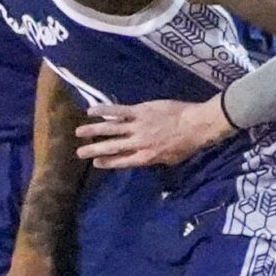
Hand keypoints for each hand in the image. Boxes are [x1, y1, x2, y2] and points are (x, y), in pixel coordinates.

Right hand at [77, 98, 231, 169]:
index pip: (121, 161)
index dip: (107, 163)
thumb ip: (155, 159)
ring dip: (92, 131)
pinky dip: (103, 111)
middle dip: (93, 150)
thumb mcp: (171, 159)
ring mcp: (137, 127)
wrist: (197, 125)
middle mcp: (137, 143)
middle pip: (111, 148)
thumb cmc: (188, 144)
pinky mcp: (139, 111)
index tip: (95, 163)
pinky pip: (117, 111)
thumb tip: (146, 160)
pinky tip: (91, 111)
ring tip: (78, 132)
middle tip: (79, 153)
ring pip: (110, 129)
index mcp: (145, 157)